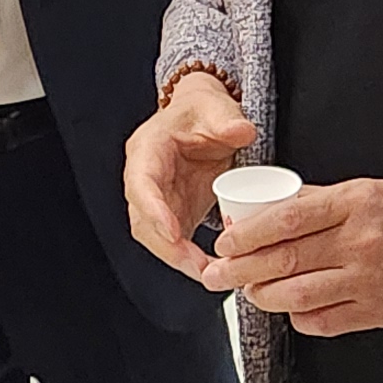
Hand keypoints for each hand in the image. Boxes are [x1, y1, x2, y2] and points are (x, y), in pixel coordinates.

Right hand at [123, 70, 255, 274]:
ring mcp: (157, 201)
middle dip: (168, 248)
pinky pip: (174, 242)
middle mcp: (144, 180)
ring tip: (210, 274)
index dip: (153, 211)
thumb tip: (242, 132)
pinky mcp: (173, 214)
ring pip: (155, 238)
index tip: (173, 233)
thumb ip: (227, 119)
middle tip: (198, 267)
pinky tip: (214, 270)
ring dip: (179, 259)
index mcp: (147, 150)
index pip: (141, 184)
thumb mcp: (215, 108)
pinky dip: (191, 258)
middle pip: (143, 221)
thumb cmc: (202, 112)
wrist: (203, 119)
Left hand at [211, 176, 382, 333]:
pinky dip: (297, 317)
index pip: (288, 220)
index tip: (225, 242)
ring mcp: (369, 280)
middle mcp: (360, 243)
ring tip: (248, 291)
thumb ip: (315, 200)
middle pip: (286, 260)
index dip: (248, 234)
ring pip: (299, 295)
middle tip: (216, 274)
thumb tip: (262, 210)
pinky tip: (288, 307)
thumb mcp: (364, 189)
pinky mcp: (376, 311)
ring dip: (264, 296)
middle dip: (241, 270)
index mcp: (355, 204)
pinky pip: (324, 321)